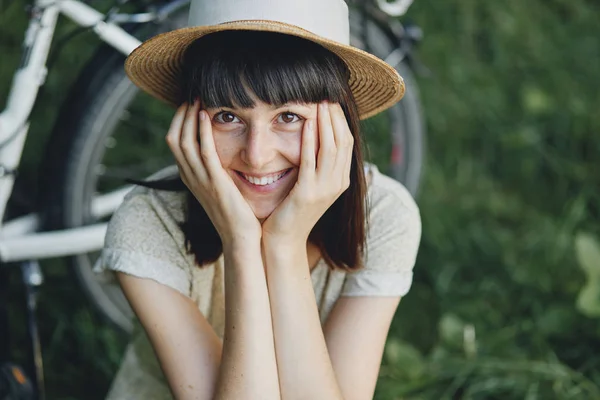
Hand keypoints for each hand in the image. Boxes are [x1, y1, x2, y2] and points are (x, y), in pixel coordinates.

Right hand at [166, 101, 261, 243]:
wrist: (243, 240)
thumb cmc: (238, 215)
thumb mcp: (223, 188)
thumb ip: (219, 170)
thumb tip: (224, 154)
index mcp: (192, 178)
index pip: (175, 143)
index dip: (179, 121)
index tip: (190, 103)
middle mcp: (191, 177)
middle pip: (174, 138)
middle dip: (180, 115)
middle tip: (191, 95)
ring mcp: (201, 180)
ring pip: (184, 142)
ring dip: (188, 117)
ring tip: (196, 98)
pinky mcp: (215, 183)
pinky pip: (204, 152)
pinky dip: (201, 132)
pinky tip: (206, 115)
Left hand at [261, 102, 353, 245]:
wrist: (282, 240)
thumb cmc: (290, 210)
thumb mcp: (309, 184)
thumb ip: (314, 163)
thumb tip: (313, 137)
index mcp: (340, 179)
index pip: (346, 141)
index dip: (340, 119)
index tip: (330, 99)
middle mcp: (338, 183)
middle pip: (343, 140)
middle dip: (335, 116)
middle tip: (326, 94)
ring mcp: (325, 189)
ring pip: (331, 148)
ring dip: (325, 123)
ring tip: (319, 102)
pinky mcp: (308, 194)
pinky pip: (312, 162)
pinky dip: (310, 141)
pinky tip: (306, 124)